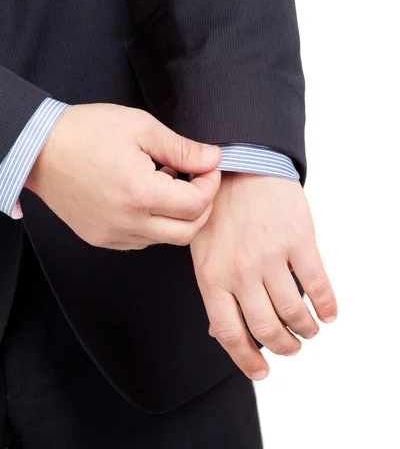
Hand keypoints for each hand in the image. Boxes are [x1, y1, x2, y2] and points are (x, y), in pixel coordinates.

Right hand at [25, 104, 221, 249]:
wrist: (39, 148)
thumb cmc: (86, 132)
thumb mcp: (141, 127)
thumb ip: (182, 148)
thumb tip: (213, 158)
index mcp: (140, 194)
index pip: (197, 204)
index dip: (211, 183)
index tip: (208, 166)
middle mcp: (128, 223)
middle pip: (188, 231)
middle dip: (202, 205)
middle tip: (196, 179)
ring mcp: (113, 235)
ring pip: (165, 238)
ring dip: (177, 215)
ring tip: (164, 182)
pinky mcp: (101, 238)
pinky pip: (141, 240)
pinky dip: (154, 222)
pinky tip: (145, 196)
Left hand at [190, 172, 336, 380]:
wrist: (243, 163)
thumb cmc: (219, 207)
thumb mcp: (201, 247)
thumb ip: (211, 287)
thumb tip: (219, 332)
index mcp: (212, 275)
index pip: (229, 332)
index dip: (247, 359)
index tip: (262, 371)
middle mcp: (240, 271)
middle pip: (266, 328)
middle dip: (283, 346)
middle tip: (291, 348)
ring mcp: (270, 256)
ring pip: (294, 312)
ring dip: (305, 329)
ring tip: (309, 330)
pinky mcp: (298, 241)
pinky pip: (317, 286)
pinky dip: (327, 306)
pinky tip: (329, 313)